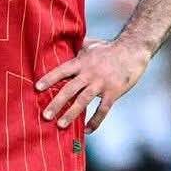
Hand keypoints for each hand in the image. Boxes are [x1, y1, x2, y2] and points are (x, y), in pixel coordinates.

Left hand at [36, 38, 150, 131]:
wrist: (133, 50)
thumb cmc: (109, 47)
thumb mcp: (90, 44)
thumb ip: (76, 47)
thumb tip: (61, 39)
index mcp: (82, 62)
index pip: (62, 71)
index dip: (49, 79)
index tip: (37, 88)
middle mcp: (89, 73)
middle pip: (70, 89)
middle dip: (56, 103)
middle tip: (45, 115)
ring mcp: (101, 84)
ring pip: (83, 101)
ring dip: (71, 114)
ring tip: (60, 125)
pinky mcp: (114, 92)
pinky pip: (103, 110)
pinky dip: (95, 121)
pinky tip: (87, 131)